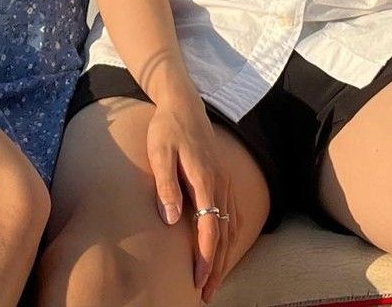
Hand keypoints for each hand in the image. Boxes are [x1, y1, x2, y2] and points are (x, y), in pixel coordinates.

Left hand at [147, 96, 236, 301]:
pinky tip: (224, 248)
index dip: (206, 258)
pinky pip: (232, 213)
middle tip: (205, 294)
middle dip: (216, 267)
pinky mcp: (222, 178)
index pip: (210, 228)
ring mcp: (224, 180)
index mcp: (204, 179)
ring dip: (224, 255)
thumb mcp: (160, 153)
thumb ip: (166, 185)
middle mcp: (219, 183)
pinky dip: (230, 236)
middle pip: (223, 234)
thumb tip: (172, 219)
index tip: (199, 282)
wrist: (183, 104)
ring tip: (213, 280)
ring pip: (230, 226)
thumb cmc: (167, 129)